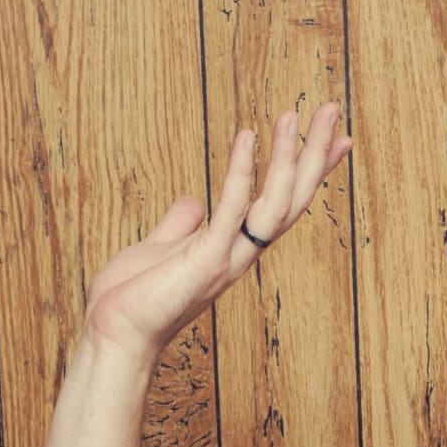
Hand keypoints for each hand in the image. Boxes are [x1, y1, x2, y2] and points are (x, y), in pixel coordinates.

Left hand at [82, 102, 351, 356]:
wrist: (113, 336)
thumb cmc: (132, 299)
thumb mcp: (160, 248)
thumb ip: (180, 224)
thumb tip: (192, 201)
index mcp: (233, 247)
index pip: (281, 202)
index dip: (308, 170)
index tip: (334, 138)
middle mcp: (240, 253)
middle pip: (291, 198)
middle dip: (313, 154)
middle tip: (332, 110)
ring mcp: (227, 257)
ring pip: (275, 203)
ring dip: (288, 158)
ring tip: (295, 116)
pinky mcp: (206, 259)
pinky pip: (232, 209)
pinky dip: (242, 172)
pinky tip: (248, 137)